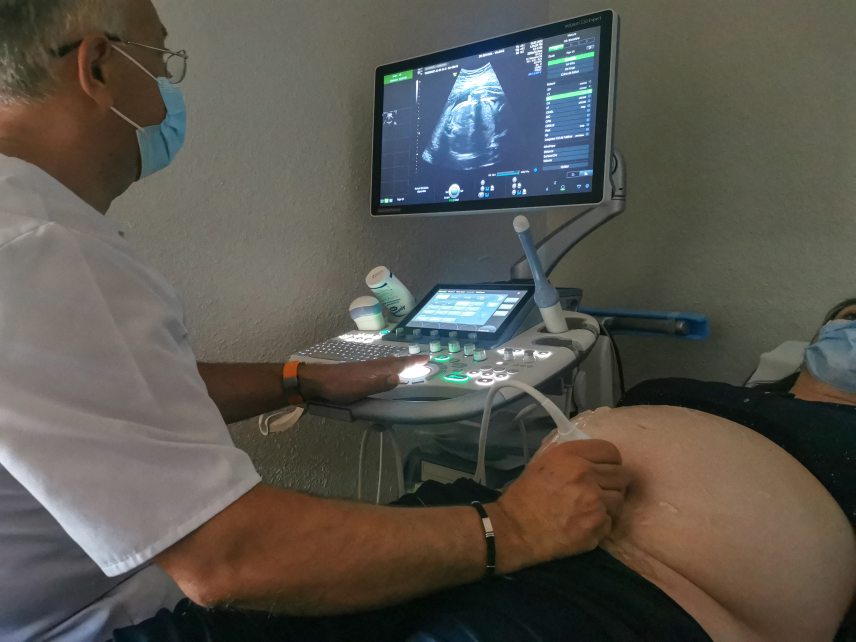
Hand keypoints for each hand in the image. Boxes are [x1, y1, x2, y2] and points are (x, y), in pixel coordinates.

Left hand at [298, 356, 427, 404]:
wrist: (317, 381)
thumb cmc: (338, 386)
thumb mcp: (359, 388)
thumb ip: (379, 383)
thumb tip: (398, 377)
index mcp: (375, 369)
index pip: (398, 364)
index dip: (412, 362)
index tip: (426, 358)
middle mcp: (372, 365)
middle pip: (393, 361)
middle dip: (407, 360)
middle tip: (420, 359)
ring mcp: (364, 367)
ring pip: (385, 363)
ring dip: (397, 363)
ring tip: (406, 363)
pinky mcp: (357, 371)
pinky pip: (378, 366)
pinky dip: (387, 366)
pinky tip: (383, 370)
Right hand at [492, 439, 629, 570]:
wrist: (514, 530)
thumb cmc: (525, 495)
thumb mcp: (542, 463)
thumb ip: (569, 456)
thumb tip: (589, 455)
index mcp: (571, 455)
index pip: (610, 451)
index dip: (610, 461)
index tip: (604, 470)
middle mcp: (586, 474)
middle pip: (622, 475)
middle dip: (613, 483)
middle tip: (600, 491)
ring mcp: (595, 501)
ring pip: (620, 500)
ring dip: (609, 505)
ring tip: (590, 510)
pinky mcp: (597, 525)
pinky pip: (611, 521)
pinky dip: (601, 525)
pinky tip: (584, 524)